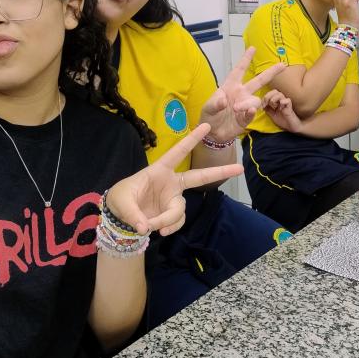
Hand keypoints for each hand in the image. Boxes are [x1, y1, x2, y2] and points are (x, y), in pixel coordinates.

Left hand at [104, 124, 242, 234]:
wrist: (119, 216)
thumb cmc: (120, 199)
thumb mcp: (121, 202)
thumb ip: (133, 214)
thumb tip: (145, 227)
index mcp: (159, 170)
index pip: (177, 153)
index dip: (191, 140)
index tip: (206, 126)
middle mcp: (171, 183)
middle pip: (199, 177)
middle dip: (219, 173)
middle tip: (239, 168)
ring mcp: (173, 199)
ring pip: (181, 209)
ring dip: (169, 219)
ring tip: (153, 226)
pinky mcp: (171, 213)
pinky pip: (178, 221)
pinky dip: (170, 227)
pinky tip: (160, 231)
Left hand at [199, 47, 284, 142]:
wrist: (212, 134)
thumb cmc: (209, 116)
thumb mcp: (208, 108)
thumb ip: (215, 103)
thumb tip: (224, 100)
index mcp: (230, 87)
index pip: (239, 71)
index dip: (245, 60)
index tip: (252, 48)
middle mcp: (240, 94)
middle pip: (258, 81)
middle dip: (270, 73)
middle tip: (283, 64)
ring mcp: (245, 105)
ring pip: (254, 100)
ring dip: (247, 103)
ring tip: (236, 109)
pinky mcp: (246, 118)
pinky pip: (252, 113)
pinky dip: (250, 112)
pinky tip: (248, 112)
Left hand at [262, 89, 303, 132]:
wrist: (291, 127)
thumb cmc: (283, 121)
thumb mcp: (272, 115)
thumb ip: (268, 109)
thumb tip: (262, 105)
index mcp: (276, 101)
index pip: (270, 93)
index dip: (265, 97)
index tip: (262, 105)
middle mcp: (281, 101)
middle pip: (275, 91)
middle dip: (268, 96)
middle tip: (266, 104)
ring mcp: (286, 103)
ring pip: (280, 94)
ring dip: (274, 99)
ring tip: (274, 106)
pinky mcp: (290, 107)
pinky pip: (288, 100)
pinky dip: (283, 102)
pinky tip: (280, 108)